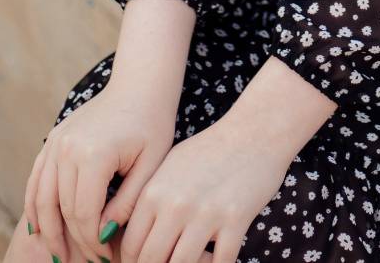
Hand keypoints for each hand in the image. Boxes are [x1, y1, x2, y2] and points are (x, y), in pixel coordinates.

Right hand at [25, 83, 176, 262]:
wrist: (141, 83)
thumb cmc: (153, 123)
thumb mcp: (150, 165)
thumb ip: (127, 203)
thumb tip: (102, 235)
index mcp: (94, 154)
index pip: (85, 214)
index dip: (92, 242)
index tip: (105, 258)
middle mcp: (68, 148)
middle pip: (62, 209)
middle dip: (73, 241)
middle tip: (88, 260)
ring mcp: (57, 141)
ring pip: (42, 197)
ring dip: (48, 230)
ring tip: (59, 254)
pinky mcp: (54, 137)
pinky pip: (37, 178)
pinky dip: (35, 204)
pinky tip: (40, 227)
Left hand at [114, 109, 291, 262]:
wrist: (254, 131)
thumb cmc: (210, 150)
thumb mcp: (170, 167)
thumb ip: (149, 200)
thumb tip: (125, 234)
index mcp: (155, 191)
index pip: (130, 246)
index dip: (133, 262)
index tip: (146, 262)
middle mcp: (176, 204)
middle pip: (151, 261)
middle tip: (169, 260)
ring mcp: (206, 213)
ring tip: (195, 259)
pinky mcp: (235, 219)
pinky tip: (216, 256)